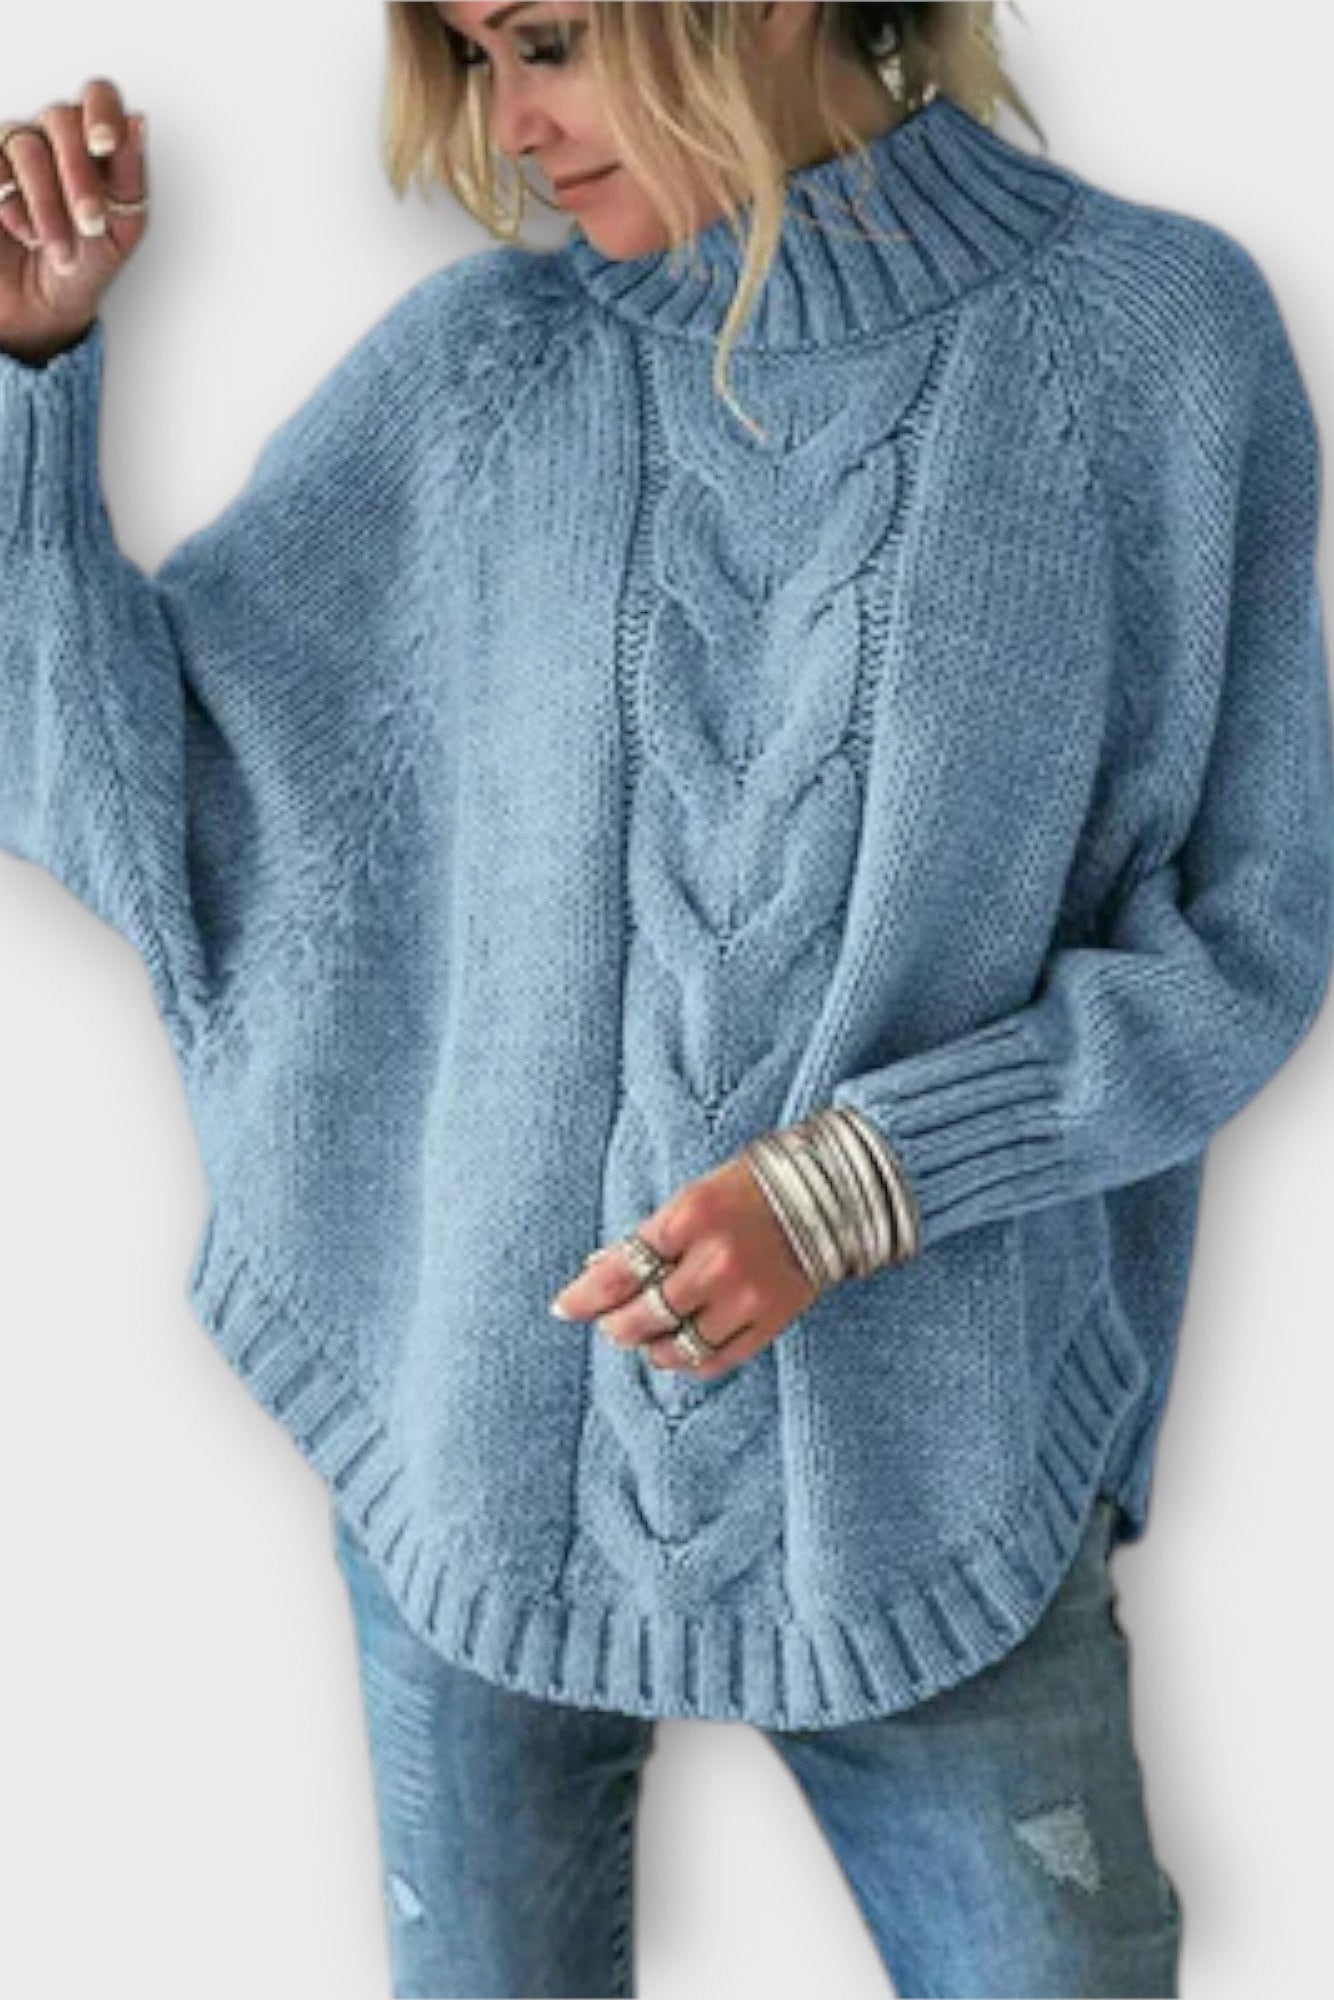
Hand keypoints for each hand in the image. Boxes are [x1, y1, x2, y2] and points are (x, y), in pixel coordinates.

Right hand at [0, 78, 147, 362]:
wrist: (43, 305)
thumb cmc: (87, 261)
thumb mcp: (122, 228)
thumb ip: (129, 176)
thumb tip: (138, 121)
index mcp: (94, 141)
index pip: (99, 97)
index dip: (101, 112)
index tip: (104, 147)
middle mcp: (52, 134)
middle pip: (61, 119)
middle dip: (79, 175)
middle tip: (91, 225)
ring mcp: (12, 147)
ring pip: (27, 146)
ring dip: (48, 204)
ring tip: (61, 252)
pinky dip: (14, 205)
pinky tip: (27, 235)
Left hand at [547, 1154, 820, 1378]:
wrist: (831, 1194)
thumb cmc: (750, 1188)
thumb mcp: (693, 1195)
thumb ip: (651, 1236)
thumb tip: (598, 1270)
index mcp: (689, 1217)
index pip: (619, 1270)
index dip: (584, 1296)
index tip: (564, 1308)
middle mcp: (715, 1260)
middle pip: (643, 1316)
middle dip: (616, 1325)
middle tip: (609, 1324)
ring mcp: (745, 1295)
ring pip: (676, 1346)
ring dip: (650, 1347)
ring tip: (645, 1337)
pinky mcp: (771, 1320)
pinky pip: (714, 1359)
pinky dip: (688, 1361)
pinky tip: (679, 1349)